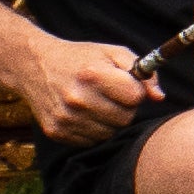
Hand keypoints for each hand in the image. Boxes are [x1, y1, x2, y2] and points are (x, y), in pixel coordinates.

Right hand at [17, 33, 155, 148]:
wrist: (34, 66)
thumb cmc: (80, 58)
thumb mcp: (112, 53)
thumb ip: (142, 71)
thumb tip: (159, 97)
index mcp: (92, 75)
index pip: (135, 97)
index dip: (136, 91)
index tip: (127, 85)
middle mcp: (77, 99)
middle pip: (125, 118)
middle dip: (126, 107)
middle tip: (113, 94)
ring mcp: (65, 118)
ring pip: (111, 132)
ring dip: (111, 119)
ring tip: (98, 102)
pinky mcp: (56, 132)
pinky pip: (92, 140)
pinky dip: (94, 129)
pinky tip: (85, 112)